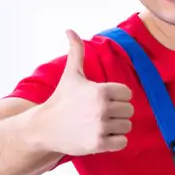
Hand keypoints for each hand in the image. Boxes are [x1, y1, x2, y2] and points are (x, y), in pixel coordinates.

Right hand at [36, 30, 132, 155]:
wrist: (45, 127)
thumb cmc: (61, 99)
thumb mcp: (71, 74)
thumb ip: (76, 51)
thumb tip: (69, 30)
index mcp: (101, 90)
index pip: (127, 94)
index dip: (117, 97)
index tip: (102, 100)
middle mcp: (102, 108)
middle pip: (129, 111)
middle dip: (117, 113)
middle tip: (99, 114)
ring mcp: (101, 127)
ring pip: (127, 126)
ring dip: (116, 127)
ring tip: (98, 125)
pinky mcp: (98, 144)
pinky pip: (123, 142)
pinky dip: (115, 141)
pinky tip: (101, 136)